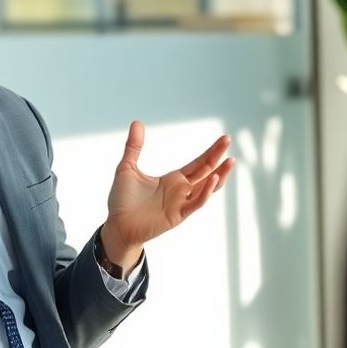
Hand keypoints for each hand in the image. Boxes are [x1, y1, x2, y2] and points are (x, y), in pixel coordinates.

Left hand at [103, 121, 233, 267]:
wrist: (116, 225)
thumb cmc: (122, 201)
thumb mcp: (127, 167)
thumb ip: (134, 146)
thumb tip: (136, 122)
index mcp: (173, 179)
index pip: (198, 163)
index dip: (211, 152)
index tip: (224, 139)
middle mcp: (181, 190)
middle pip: (205, 171)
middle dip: (217, 156)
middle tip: (228, 140)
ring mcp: (181, 203)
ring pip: (207, 187)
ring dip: (219, 175)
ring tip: (230, 161)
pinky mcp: (177, 215)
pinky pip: (196, 202)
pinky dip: (206, 192)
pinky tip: (213, 179)